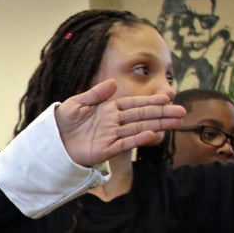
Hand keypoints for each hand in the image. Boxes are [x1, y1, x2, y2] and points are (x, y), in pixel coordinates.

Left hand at [54, 79, 183, 166]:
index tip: (168, 98)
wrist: (52, 142)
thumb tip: (113, 82)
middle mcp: (114, 122)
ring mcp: (111, 136)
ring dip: (157, 125)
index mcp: (109, 109)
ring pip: (138, 129)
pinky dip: (137, 139)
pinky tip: (151, 135)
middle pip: (142, 116)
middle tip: (182, 112)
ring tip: (176, 123)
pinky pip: (124, 144)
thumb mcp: (76, 103)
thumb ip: (95, 94)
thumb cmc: (63, 122)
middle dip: (162, 114)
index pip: (134, 104)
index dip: (151, 101)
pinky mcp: (106, 150)